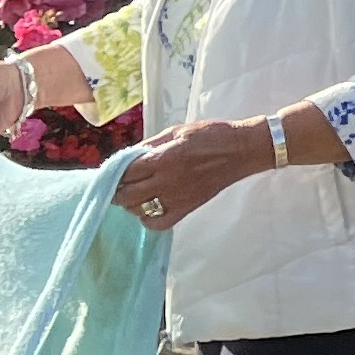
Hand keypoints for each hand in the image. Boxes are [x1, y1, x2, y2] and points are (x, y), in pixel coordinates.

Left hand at [111, 118, 278, 230]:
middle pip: (125, 195)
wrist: (241, 150)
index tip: (113, 171)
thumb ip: (151, 144)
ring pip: (138, 210)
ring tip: (135, 194)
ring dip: (130, 203)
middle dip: (117, 190)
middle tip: (121, 184)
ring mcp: (176, 198)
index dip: (114, 172)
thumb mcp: (177, 131)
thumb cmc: (210, 135)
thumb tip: (130, 156)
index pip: (124, 172)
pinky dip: (148, 219)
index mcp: (162, 158)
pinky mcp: (187, 208)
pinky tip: (149, 209)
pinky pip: (158, 223)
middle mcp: (165, 181)